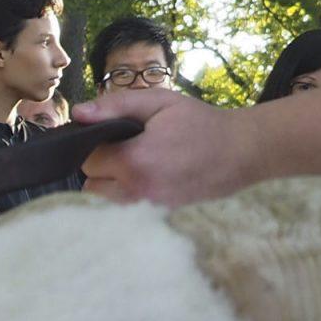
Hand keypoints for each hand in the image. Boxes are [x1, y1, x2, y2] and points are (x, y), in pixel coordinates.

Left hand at [75, 87, 253, 206]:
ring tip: (138, 162)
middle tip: (127, 148)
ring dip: (112, 182)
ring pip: (105, 200)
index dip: (96, 144)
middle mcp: (138, 192)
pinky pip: (125, 209)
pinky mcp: (158, 218)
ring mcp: (148, 210)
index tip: (115, 134)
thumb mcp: (159, 102)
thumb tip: (78, 113)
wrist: (242, 152)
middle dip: (102, 165)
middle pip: (91, 184)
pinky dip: (128, 194)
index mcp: (135, 162)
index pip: (87, 160)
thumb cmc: (201, 123)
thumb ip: (115, 106)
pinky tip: (150, 177)